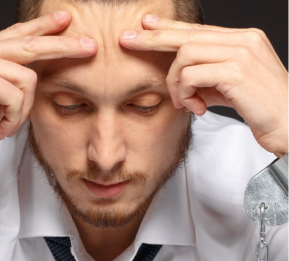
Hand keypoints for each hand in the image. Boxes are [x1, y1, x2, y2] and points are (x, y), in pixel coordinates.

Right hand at [0, 11, 96, 166]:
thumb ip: (10, 81)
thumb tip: (35, 78)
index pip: (17, 33)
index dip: (42, 26)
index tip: (65, 20)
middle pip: (31, 43)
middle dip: (64, 46)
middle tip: (91, 47)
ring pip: (27, 79)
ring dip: (23, 110)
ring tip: (8, 125)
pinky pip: (17, 97)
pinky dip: (14, 118)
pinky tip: (0, 129)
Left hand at [120, 16, 288, 156]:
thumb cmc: (261, 108)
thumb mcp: (228, 89)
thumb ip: (205, 79)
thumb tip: (180, 80)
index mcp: (242, 40)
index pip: (198, 30)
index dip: (169, 28)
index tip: (147, 26)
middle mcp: (243, 40)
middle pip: (186, 35)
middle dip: (153, 39)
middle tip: (127, 40)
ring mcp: (241, 53)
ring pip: (185, 55)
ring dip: (175, 82)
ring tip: (181, 102)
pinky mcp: (236, 71)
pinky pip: (191, 75)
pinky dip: (185, 93)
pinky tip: (195, 107)